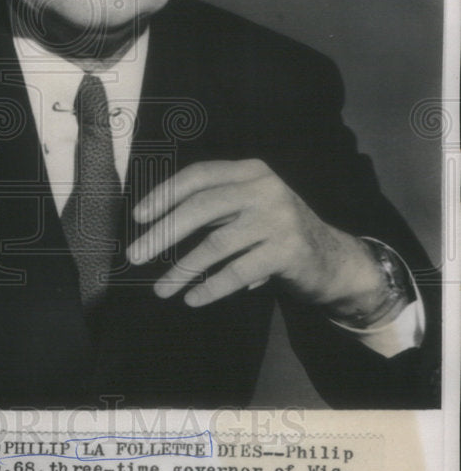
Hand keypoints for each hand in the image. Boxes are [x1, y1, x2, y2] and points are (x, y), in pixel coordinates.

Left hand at [127, 159, 382, 313]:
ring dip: (183, 270)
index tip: (138, 216)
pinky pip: (238, 272)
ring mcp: (279, 218)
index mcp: (251, 171)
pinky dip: (211, 288)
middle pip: (202, 207)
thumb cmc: (275, 233)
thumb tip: (151, 225)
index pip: (199, 175)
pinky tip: (193, 299)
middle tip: (135, 256)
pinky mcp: (289, 251)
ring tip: (160, 290)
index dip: (165, 194)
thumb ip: (211, 208)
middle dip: (163, 233)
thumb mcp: (247, 208)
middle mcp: (265, 189)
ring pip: (216, 245)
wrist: (334, 261)